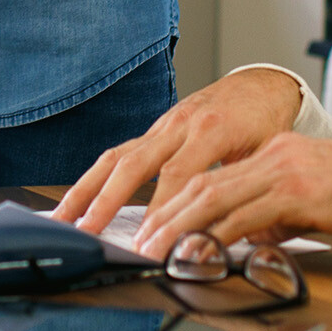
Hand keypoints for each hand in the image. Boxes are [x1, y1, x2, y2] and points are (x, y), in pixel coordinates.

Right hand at [52, 67, 305, 238]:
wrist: (262, 86)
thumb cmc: (267, 124)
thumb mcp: (266, 155)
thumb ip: (243, 187)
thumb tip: (227, 232)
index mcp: (212, 129)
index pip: (177, 176)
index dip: (160, 212)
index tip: (146, 244)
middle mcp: (179, 124)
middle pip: (133, 163)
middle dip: (105, 202)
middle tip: (87, 233)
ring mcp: (162, 125)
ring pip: (116, 157)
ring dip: (86, 190)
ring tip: (64, 221)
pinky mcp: (153, 130)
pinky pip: (119, 154)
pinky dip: (95, 179)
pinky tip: (78, 202)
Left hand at [130, 133, 331, 259]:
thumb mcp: (315, 204)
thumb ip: (280, 218)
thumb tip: (252, 241)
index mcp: (276, 153)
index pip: (214, 177)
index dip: (177, 202)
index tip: (152, 227)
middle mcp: (275, 155)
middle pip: (204, 184)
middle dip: (165, 215)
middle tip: (138, 242)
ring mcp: (286, 170)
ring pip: (217, 197)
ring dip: (181, 227)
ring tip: (155, 250)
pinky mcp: (302, 192)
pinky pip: (250, 215)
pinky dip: (221, 235)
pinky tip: (203, 251)